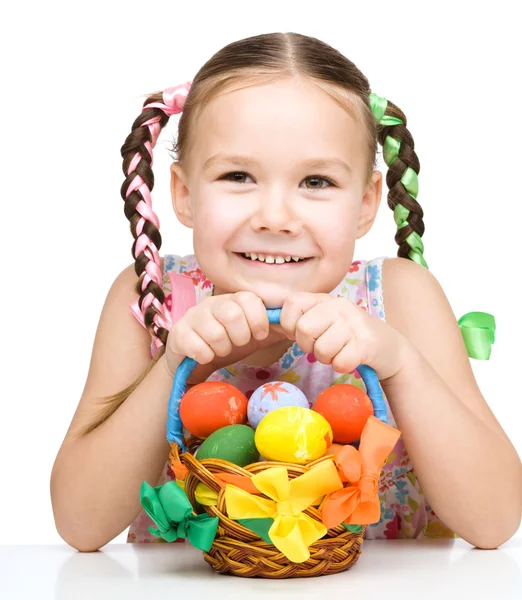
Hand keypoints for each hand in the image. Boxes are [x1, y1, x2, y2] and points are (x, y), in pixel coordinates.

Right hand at [165, 291, 288, 381]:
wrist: (193, 362)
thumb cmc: (227, 345)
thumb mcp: (254, 336)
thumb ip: (275, 329)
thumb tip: (297, 327)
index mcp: (232, 301)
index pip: (250, 299)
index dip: (258, 320)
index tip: (259, 335)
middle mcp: (212, 304)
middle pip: (232, 314)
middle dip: (240, 337)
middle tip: (236, 345)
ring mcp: (193, 317)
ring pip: (215, 332)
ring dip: (222, 348)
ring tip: (220, 350)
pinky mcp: (178, 334)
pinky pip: (196, 346)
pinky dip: (205, 356)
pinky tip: (204, 356)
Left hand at [279, 292, 410, 381]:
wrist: (390, 347)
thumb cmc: (348, 336)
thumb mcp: (324, 320)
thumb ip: (300, 317)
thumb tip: (269, 320)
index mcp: (324, 299)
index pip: (291, 304)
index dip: (289, 324)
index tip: (300, 333)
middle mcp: (338, 305)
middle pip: (303, 330)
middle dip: (309, 346)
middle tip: (324, 345)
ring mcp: (354, 323)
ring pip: (321, 350)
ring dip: (327, 358)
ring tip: (339, 351)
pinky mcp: (367, 343)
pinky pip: (340, 362)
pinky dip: (342, 365)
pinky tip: (352, 358)